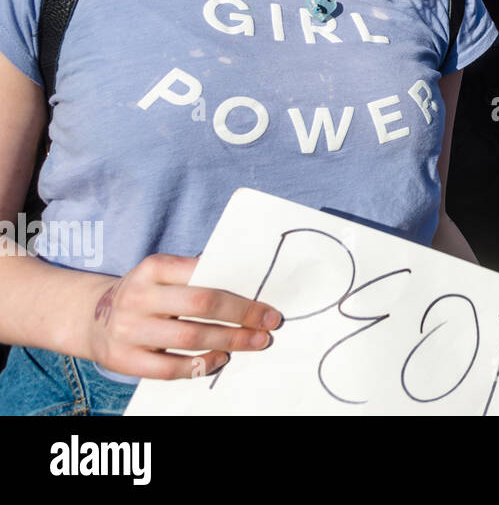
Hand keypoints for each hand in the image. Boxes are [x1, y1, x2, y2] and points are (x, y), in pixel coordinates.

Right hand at [85, 254, 282, 379]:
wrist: (90, 317)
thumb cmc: (146, 293)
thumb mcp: (163, 274)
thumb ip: (197, 275)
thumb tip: (248, 283)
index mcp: (153, 267)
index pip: (205, 274)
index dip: (240, 292)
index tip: (268, 304)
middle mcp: (138, 296)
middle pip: (201, 304)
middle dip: (242, 315)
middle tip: (270, 324)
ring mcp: (128, 329)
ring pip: (189, 337)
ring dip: (229, 341)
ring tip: (254, 342)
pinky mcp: (123, 359)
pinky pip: (169, 368)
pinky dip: (200, 365)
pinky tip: (220, 359)